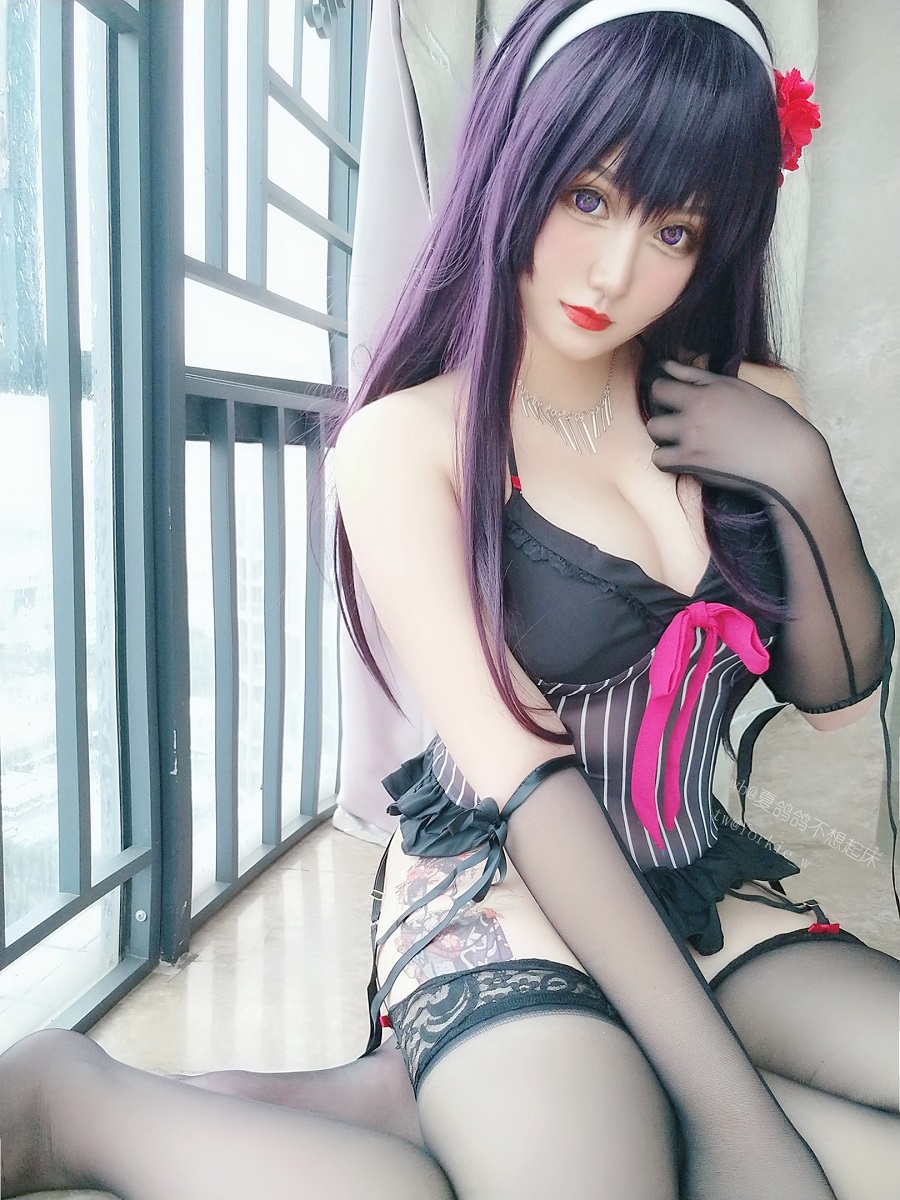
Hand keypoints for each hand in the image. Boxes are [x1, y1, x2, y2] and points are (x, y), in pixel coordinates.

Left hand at [646, 361, 826, 505]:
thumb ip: (707, 380)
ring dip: (663, 435)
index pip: (668, 376)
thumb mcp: (744, 390)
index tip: (670, 398)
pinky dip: (666, 460)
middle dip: (662, 408)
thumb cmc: (775, 424)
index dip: (666, 388)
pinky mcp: (692, 459)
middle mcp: (699, 405)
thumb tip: (675, 368)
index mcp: (713, 386)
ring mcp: (693, 432)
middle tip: (676, 421)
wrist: (788, 459)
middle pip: (655, 397)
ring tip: (681, 442)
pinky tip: (682, 460)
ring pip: (654, 428)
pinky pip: (659, 458)